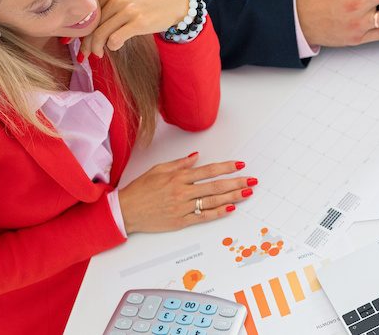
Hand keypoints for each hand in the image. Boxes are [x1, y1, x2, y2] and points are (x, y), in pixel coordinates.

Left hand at [81, 0, 189, 57]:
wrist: (179, 0)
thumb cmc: (152, 0)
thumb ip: (110, 5)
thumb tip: (91, 26)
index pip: (90, 13)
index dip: (82, 30)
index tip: (78, 41)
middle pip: (93, 25)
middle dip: (86, 42)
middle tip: (84, 53)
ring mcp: (128, 9)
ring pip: (101, 33)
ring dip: (96, 48)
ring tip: (98, 54)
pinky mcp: (139, 22)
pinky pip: (115, 39)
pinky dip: (112, 46)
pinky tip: (115, 47)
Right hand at [117, 152, 255, 233]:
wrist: (126, 211)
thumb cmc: (140, 189)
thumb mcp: (158, 169)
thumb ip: (180, 164)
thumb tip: (196, 156)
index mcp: (178, 177)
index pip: (208, 171)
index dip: (226, 167)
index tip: (240, 165)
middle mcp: (182, 192)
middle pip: (215, 186)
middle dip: (236, 183)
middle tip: (252, 181)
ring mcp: (182, 208)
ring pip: (213, 202)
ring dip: (232, 197)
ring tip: (246, 193)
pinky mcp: (181, 221)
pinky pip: (203, 217)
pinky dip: (218, 213)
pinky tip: (230, 208)